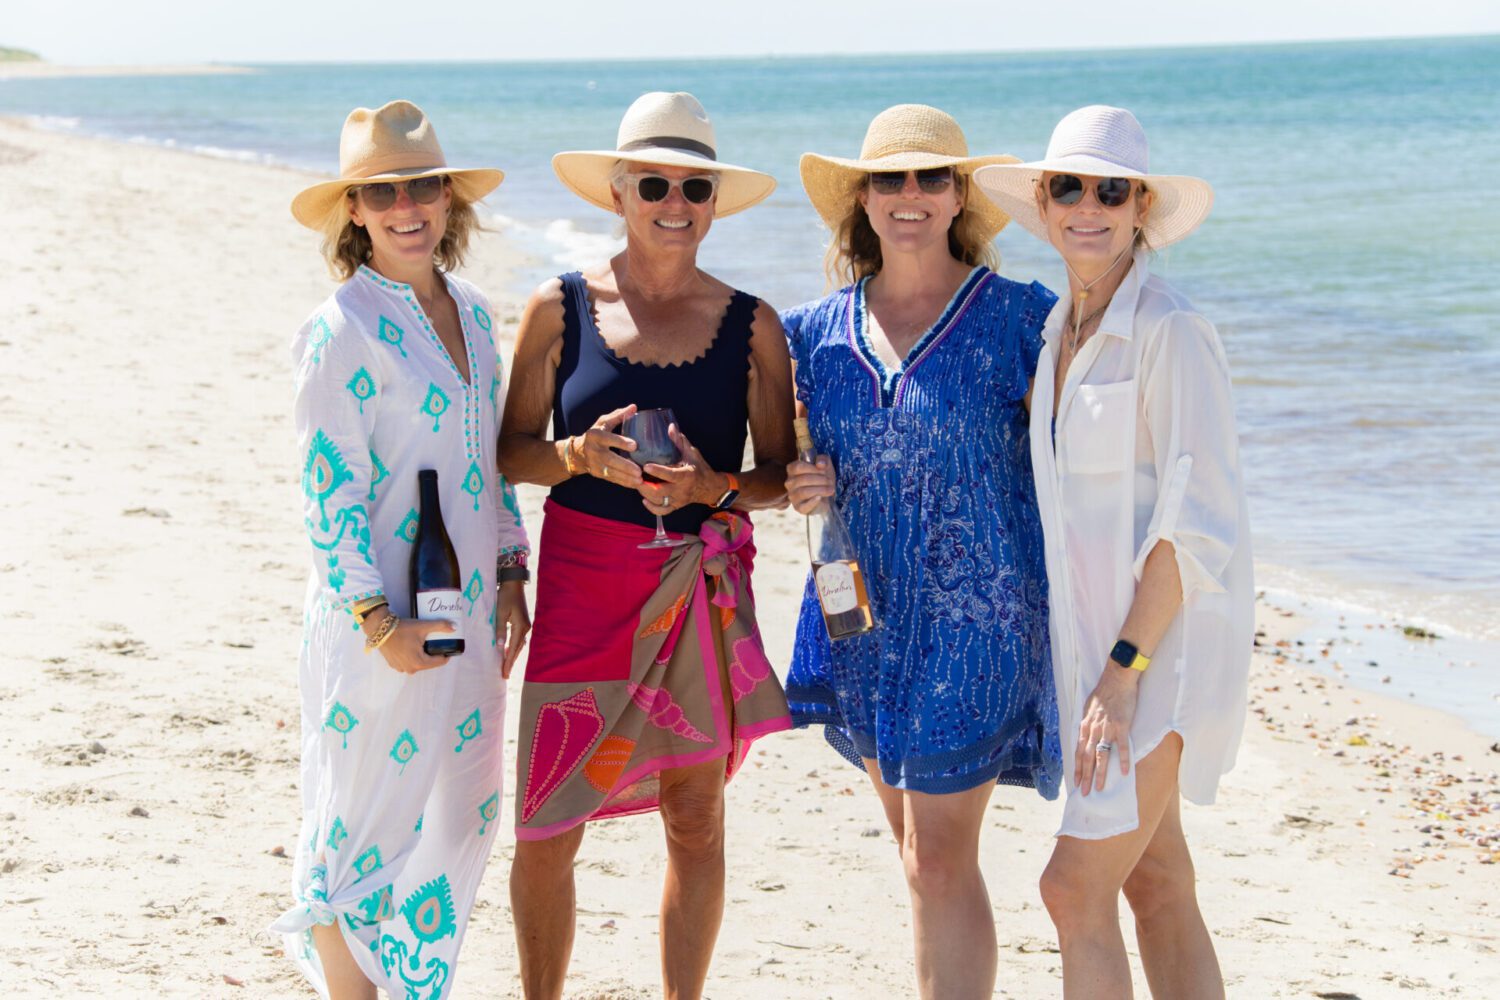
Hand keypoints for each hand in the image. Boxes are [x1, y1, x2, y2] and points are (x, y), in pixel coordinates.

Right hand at [366, 609, 452, 673]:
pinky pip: (408, 663)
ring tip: (423, 644)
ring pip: (418, 663)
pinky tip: (412, 647)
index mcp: (420, 663)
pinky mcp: (393, 665)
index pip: (439, 662)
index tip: (448, 646)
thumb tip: (455, 627)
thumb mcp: (423, 626)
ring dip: (422, 656)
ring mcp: (401, 668)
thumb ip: (440, 626)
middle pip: (429, 663)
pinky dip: (411, 657)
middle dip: (433, 654)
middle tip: (434, 642)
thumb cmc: (403, 629)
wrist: (380, 629)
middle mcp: (410, 669)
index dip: (445, 654)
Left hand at [495, 580, 530, 678]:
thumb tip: (500, 647)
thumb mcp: (500, 613)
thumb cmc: (505, 596)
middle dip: (511, 662)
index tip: (504, 673)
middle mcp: (525, 628)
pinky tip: (509, 651)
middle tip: (505, 675)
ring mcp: (525, 625)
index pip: (513, 648)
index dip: (508, 662)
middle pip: (518, 649)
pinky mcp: (523, 622)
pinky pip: (519, 639)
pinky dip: (514, 647)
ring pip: (519, 645)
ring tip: (506, 666)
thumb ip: (500, 630)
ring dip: (513, 655)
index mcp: (520, 627)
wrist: (514, 584)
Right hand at [575, 404, 641, 485]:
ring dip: (626, 478)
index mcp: (596, 436)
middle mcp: (594, 451)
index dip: (620, 442)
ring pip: (612, 473)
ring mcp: (595, 465)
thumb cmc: (595, 434)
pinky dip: (625, 483)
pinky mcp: (599, 474)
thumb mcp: (603, 422)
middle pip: (610, 460)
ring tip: (640, 480)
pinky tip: (636, 484)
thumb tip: (634, 407)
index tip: (634, 445)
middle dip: (625, 466)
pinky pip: (613, 480)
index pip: (608, 438)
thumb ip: (618, 415)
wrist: (577, 453)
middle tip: (639, 471)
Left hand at [639, 424, 711, 514]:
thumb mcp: (692, 452)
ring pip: (659, 502)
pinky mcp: (676, 506)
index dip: (657, 471)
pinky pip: (662, 511)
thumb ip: (679, 441)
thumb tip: (670, 426)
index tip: (645, 465)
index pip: (670, 475)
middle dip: (645, 485)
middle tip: (634, 476)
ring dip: (646, 494)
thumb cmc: (699, 468)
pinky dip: (652, 507)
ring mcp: (678, 500)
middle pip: (660, 492)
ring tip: (636, 484)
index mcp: (686, 476)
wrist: (710, 488)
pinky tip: (644, 499)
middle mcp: (682, 490)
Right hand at [784, 455, 834, 514]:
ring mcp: (792, 496)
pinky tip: (820, 498)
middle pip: (802, 479)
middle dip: (820, 480)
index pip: (798, 467)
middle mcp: (789, 483)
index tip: (824, 471)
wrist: (827, 495)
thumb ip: (823, 460)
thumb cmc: (823, 478)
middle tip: (830, 481)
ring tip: (831, 489)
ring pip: (803, 492)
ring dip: (820, 490)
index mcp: (792, 470)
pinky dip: (813, 502)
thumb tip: (820, 464)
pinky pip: (804, 505)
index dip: (812, 468)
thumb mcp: (825, 465)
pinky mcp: (798, 508)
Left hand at [1074, 664, 1139, 793]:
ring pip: (1101, 756)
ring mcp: (1107, 728)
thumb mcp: (1088, 708)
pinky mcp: (1122, 726)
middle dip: (1085, 777)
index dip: (1077, 768)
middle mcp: (1093, 729)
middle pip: (1087, 757)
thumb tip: (1084, 734)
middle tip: (1084, 793)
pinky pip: (1122, 746)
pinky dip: (1123, 760)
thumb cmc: (1103, 693)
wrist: (1117, 678)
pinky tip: (1125, 772)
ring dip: (1100, 774)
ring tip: (1100, 788)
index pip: (1078, 751)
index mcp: (1085, 726)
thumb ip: (1087, 723)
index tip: (1076, 782)